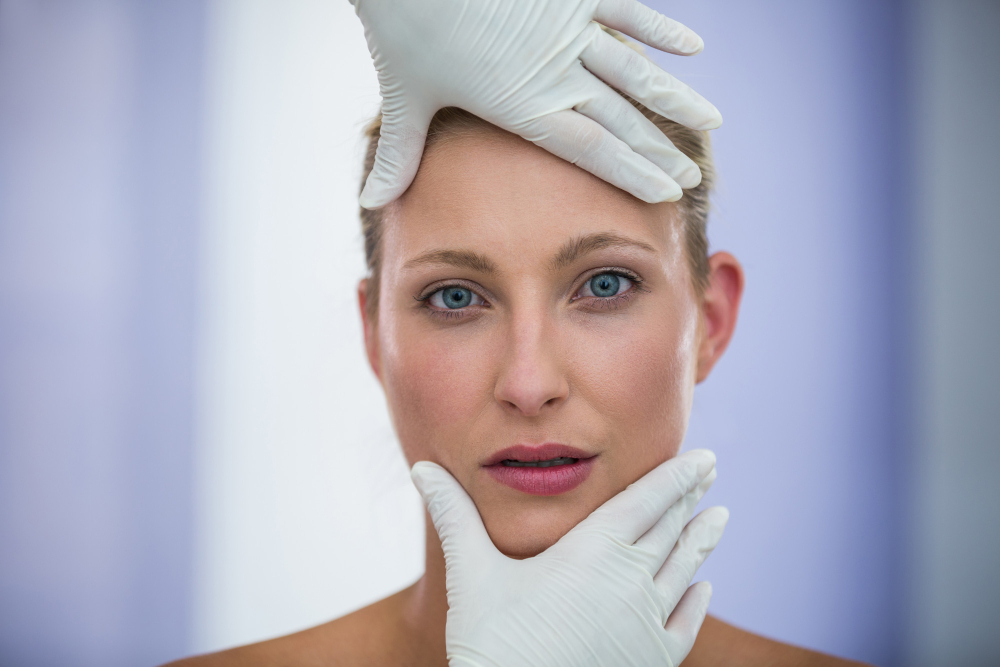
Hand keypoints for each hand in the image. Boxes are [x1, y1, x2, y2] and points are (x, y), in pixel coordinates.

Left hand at [350, 0, 721, 207]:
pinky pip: (626, 11)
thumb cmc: (404, 24)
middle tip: (694, 177)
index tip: (668, 194)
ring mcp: (567, 28)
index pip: (590, 148)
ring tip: (713, 123)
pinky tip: (694, 47)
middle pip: (621, 118)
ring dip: (675, 98)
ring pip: (635, 69)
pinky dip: (659, 28)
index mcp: (521, 104)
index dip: (631, 172)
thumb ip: (398, 155)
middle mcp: (554, 71)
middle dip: (661, 150)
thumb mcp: (405, 96)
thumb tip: (369, 202)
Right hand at [411, 450, 728, 666]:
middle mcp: (630, 581)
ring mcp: (645, 622)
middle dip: (690, 498)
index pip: (647, 501)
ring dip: (701, 541)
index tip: (703, 459)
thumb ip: (454, 515)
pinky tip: (705, 588)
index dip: (677, 476)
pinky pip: (684, 623)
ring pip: (683, 570)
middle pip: (670, 529)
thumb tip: (421, 467)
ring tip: (719, 518)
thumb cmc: (490, 643)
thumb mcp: (471, 572)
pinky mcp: (651, 660)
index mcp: (593, 551)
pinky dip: (697, 601)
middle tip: (710, 474)